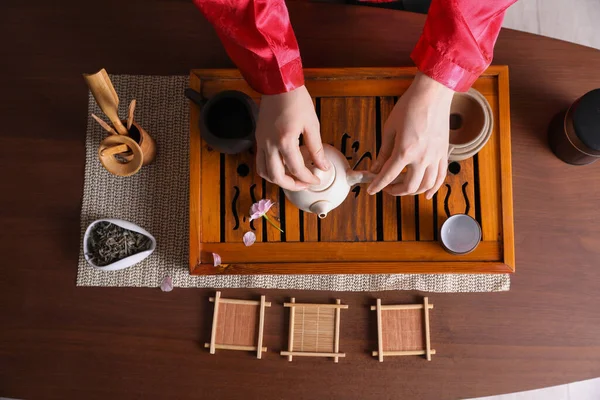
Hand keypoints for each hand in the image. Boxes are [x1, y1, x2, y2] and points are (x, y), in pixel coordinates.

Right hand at [255, 85, 329, 190]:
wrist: (279, 84)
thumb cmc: (296, 100)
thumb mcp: (312, 124)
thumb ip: (316, 149)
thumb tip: (322, 166)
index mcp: (285, 141)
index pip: (296, 169)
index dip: (308, 178)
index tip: (317, 179)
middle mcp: (270, 144)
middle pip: (276, 176)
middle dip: (292, 185)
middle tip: (305, 184)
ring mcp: (261, 142)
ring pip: (264, 172)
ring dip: (277, 180)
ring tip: (292, 179)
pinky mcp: (259, 138)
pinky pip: (260, 161)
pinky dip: (270, 169)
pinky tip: (282, 166)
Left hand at [367, 72, 453, 198]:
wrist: (432, 94)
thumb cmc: (409, 107)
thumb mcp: (389, 129)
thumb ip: (383, 152)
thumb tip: (376, 167)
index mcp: (404, 151)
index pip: (388, 176)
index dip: (378, 186)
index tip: (371, 190)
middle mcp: (422, 158)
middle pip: (409, 186)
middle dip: (394, 191)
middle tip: (387, 187)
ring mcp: (435, 157)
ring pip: (425, 185)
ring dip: (412, 192)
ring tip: (402, 188)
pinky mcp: (443, 153)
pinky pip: (440, 177)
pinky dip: (434, 188)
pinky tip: (427, 194)